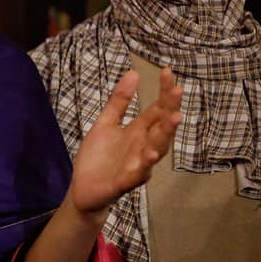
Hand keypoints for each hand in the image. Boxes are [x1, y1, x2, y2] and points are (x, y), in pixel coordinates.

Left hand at [70, 68, 181, 216]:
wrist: (83, 189)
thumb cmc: (98, 157)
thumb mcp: (106, 123)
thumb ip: (120, 101)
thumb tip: (133, 73)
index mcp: (138, 132)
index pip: (157, 109)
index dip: (163, 92)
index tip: (167, 72)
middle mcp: (143, 147)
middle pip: (161, 127)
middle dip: (170, 109)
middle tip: (177, 90)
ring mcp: (136, 165)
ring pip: (156, 150)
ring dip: (165, 135)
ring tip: (173, 118)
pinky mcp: (124, 182)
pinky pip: (137, 174)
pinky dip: (144, 166)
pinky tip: (149, 155)